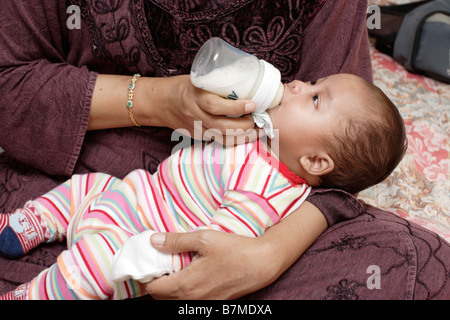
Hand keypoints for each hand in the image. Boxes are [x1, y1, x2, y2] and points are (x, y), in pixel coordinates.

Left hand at [144, 230, 278, 299]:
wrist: (262, 263)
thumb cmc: (234, 250)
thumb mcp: (204, 239)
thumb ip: (176, 241)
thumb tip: (154, 240)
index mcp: (186, 284)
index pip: (153, 288)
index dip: (146, 275)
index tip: (148, 262)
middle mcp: (192, 299)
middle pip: (161, 298)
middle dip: (156, 282)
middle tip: (160, 263)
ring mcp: (204, 304)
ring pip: (175, 301)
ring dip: (169, 288)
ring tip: (174, 268)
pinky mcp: (213, 303)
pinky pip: (190, 301)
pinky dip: (183, 291)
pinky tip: (191, 274)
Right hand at [150, 75, 260, 144]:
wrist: (161, 103)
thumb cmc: (184, 87)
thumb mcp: (199, 79)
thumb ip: (218, 83)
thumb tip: (248, 81)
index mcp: (195, 97)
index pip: (215, 106)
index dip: (235, 107)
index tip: (252, 104)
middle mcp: (195, 115)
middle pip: (221, 126)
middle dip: (244, 126)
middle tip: (258, 120)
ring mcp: (196, 129)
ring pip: (222, 139)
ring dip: (243, 137)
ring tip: (259, 131)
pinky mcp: (198, 137)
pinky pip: (219, 141)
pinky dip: (235, 140)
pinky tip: (247, 137)